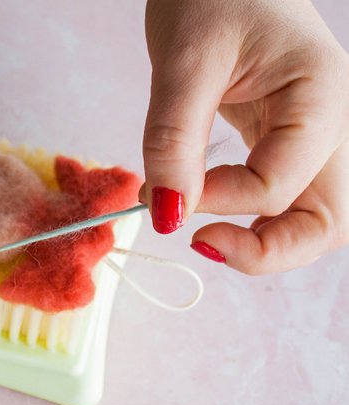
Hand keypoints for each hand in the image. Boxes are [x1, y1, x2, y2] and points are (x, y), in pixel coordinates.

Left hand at [140, 0, 348, 273]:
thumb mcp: (184, 64)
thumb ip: (173, 141)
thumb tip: (166, 214)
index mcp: (322, 97)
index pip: (281, 186)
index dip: (220, 201)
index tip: (163, 192)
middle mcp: (333, 124)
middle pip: (329, 222)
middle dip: (268, 250)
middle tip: (202, 242)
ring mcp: (315, 136)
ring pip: (314, 218)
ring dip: (263, 240)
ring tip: (204, 230)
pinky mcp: (287, 140)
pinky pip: (285, 196)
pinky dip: (250, 215)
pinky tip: (207, 200)